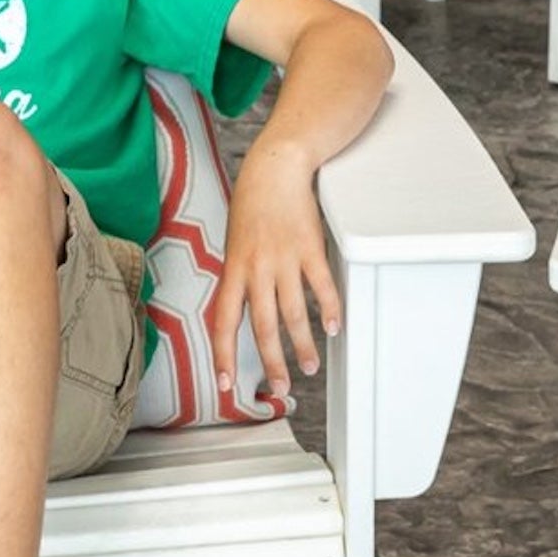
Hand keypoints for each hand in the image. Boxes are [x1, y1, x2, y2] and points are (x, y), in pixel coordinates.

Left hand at [208, 152, 339, 400]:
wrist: (274, 169)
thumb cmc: (253, 204)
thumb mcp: (235, 243)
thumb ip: (239, 278)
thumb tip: (243, 310)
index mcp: (234, 269)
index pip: (224, 322)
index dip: (223, 356)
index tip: (226, 384)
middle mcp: (256, 268)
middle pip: (262, 326)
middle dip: (272, 362)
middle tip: (281, 387)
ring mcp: (284, 259)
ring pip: (293, 313)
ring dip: (303, 345)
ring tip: (310, 366)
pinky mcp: (310, 248)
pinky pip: (321, 286)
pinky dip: (329, 310)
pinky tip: (333, 328)